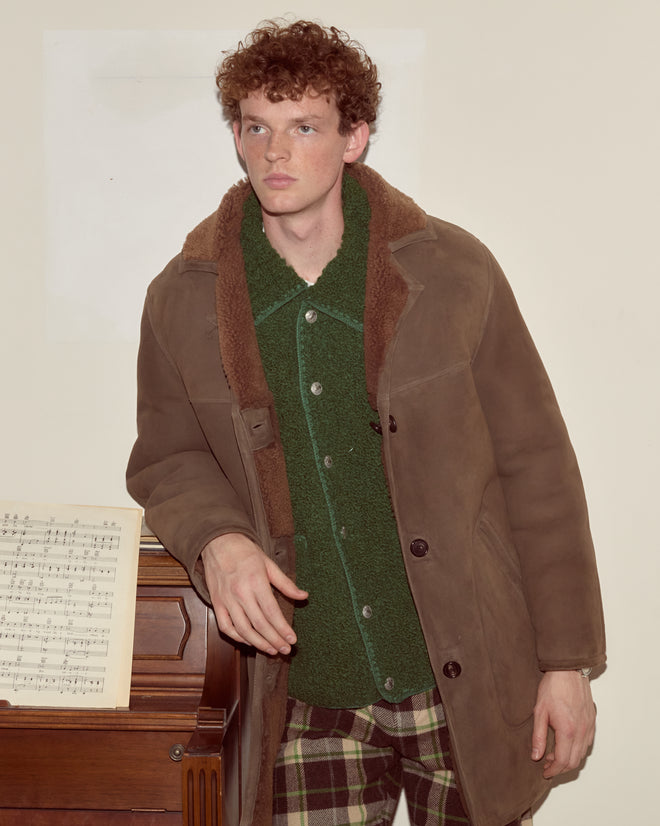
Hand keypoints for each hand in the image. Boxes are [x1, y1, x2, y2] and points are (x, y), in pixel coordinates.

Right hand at [201, 533, 307, 655]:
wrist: (218, 542)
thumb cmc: (245, 552)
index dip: (283, 629)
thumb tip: (304, 596)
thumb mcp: (269, 563)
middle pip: (259, 624)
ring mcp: (226, 600)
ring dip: (258, 643)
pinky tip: (249, 641)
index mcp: (256, 582)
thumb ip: (286, 583)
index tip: (292, 640)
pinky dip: (238, 637)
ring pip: (243, 630)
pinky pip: (225, 626)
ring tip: (271, 650)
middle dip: (274, 640)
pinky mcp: (216, 603)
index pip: (272, 612)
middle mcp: (240, 593)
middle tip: (286, 650)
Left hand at [531, 670, 595, 778]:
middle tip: (547, 765)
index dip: (553, 770)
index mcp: (568, 731)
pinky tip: (566, 743)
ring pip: (582, 754)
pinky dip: (577, 749)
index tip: (545, 772)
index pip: (562, 761)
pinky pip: (587, 743)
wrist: (568, 671)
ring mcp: (589, 727)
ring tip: (553, 754)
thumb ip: (538, 736)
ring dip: (569, 759)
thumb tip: (536, 756)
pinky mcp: (592, 721)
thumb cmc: (553, 688)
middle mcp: (582, 732)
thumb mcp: (539, 711)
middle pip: (574, 761)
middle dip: (560, 768)